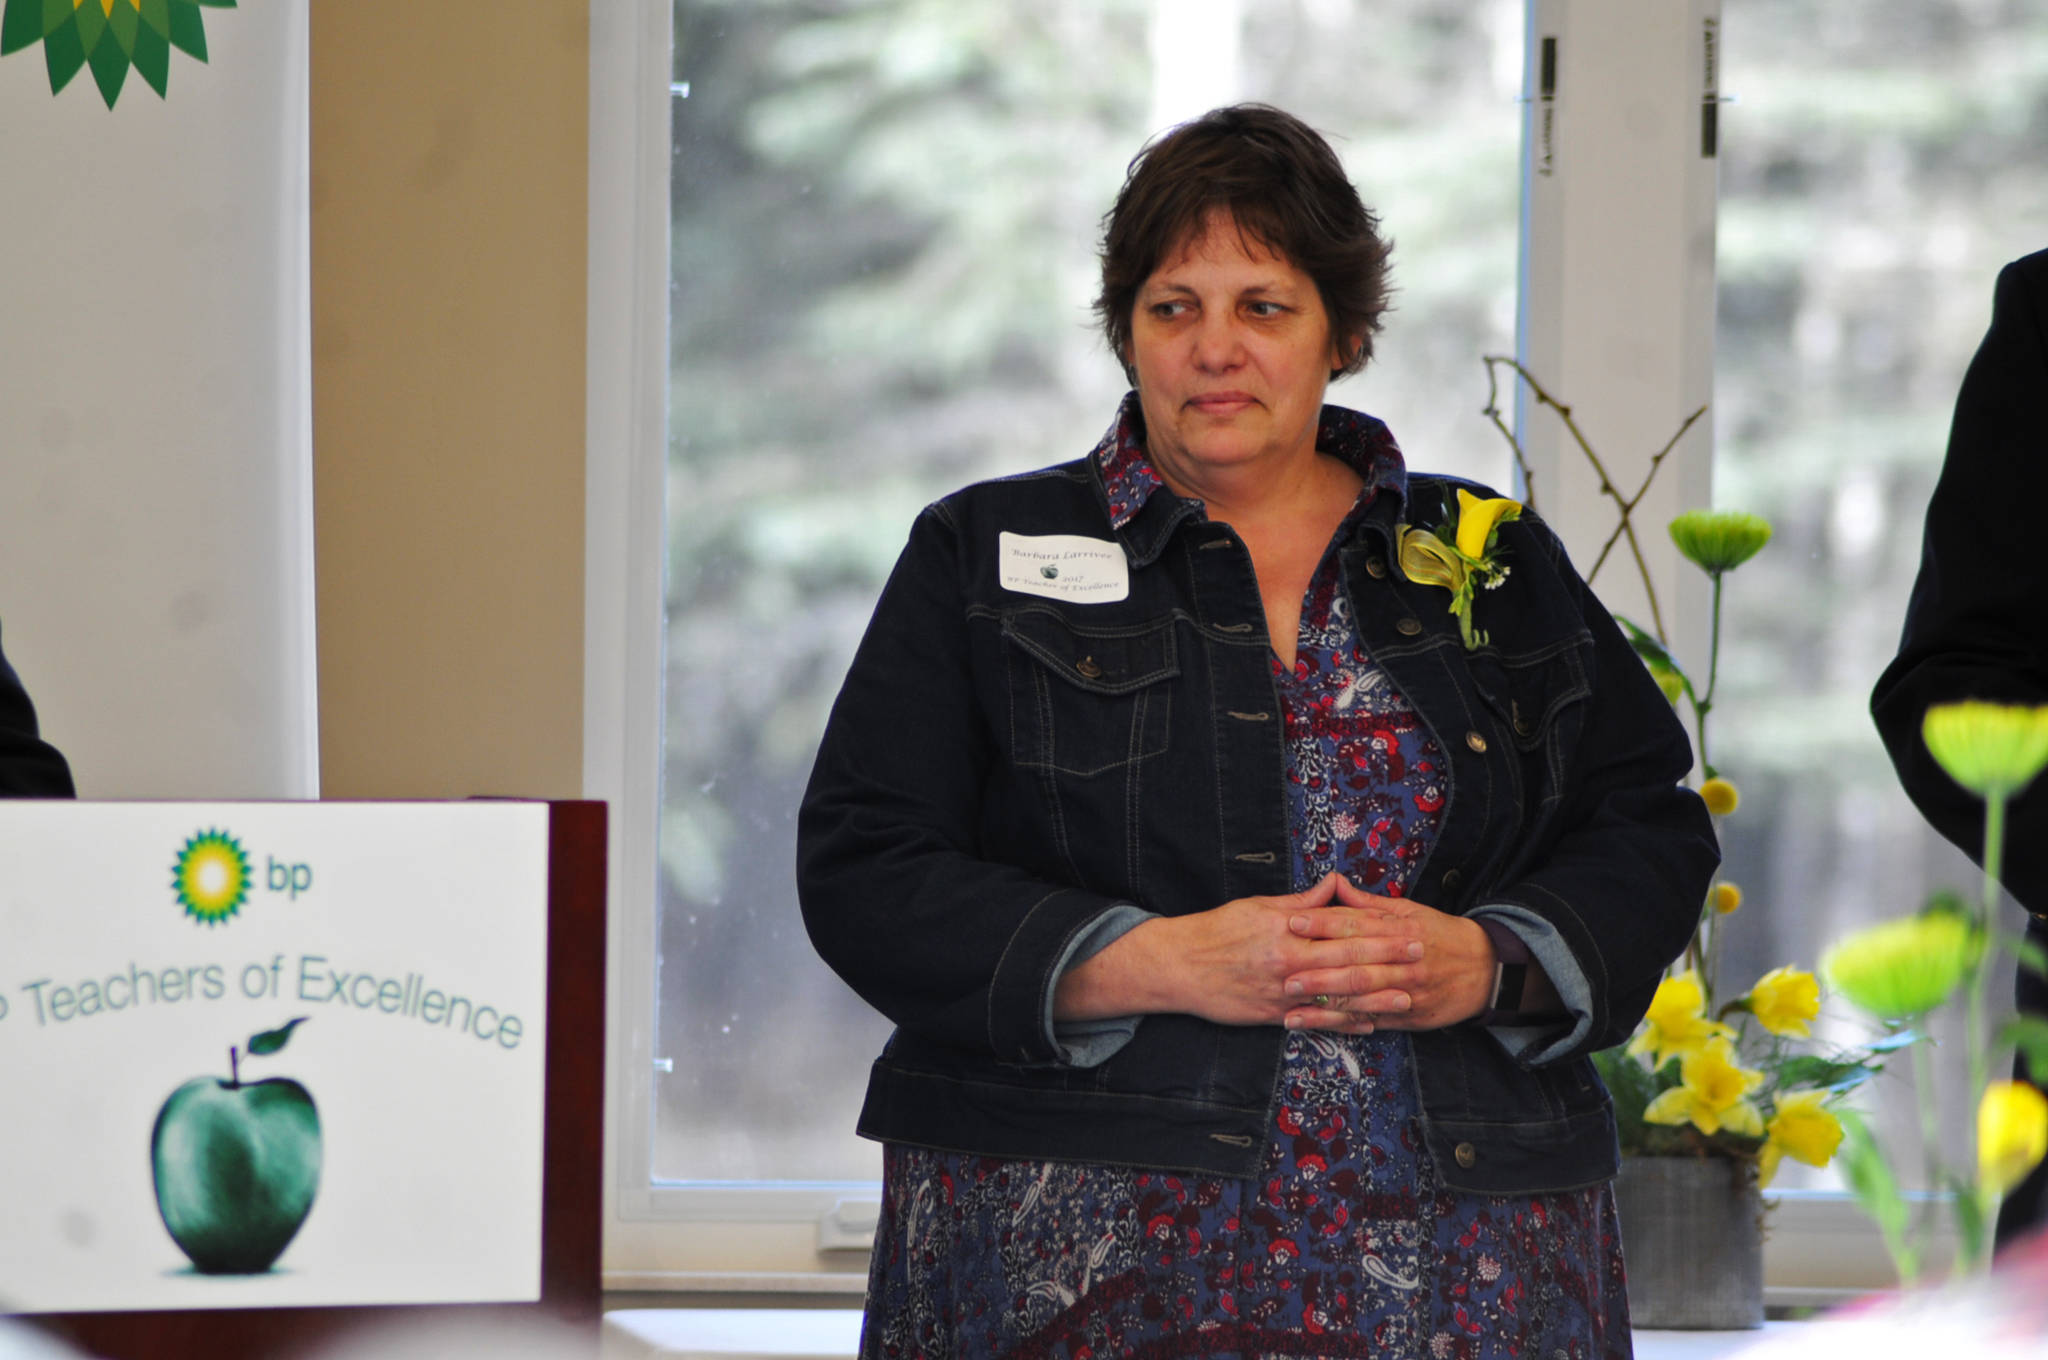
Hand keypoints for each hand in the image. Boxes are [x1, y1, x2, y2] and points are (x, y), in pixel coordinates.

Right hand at [1053, 873, 1422, 1029]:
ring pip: (1337, 997)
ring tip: (1406, 999)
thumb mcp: (1258, 906)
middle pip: (1348, 962)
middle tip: (1420, 959)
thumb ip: (1301, 902)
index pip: (1342, 929)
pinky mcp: (1273, 1016)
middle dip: (1388, 961)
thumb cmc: (1218, 931)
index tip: (1408, 928)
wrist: (1179, 966)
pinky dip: (1344, 1024)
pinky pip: (1316, 1022)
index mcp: (1287, 931)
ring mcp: (1283, 993)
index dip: (1379, 929)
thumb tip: (1333, 885)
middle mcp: (1289, 963)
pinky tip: (1368, 1025)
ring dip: (1375, 999)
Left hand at [1281, 879, 1495, 1030]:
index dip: (1324, 924)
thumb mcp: (1411, 911)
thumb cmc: (1442, 935)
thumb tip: (1336, 885)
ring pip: (1362, 999)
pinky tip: (1318, 1026)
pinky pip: (1371, 1021)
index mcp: (1401, 930)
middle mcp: (1403, 962)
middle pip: (1356, 966)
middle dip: (1318, 972)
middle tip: (1285, 974)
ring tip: (1292, 1008)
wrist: (1487, 969)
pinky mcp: (1407, 1017)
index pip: (1357, 925)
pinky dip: (1343, 1025)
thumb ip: (1370, 904)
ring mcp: (1405, 992)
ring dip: (1325, 1006)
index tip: (1293, 922)